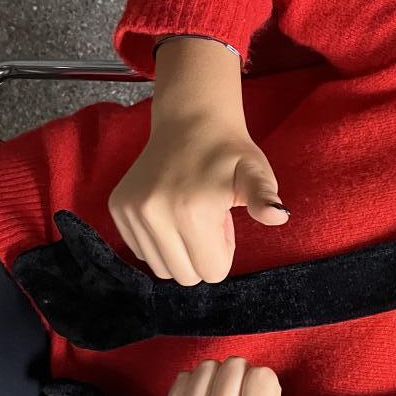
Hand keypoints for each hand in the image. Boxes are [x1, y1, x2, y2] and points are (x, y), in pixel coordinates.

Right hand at [108, 37, 287, 284]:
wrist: (190, 120)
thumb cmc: (230, 152)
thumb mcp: (256, 173)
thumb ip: (265, 199)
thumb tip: (278, 215)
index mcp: (192, 212)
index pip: (211, 272)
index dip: (222, 251)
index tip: (222, 221)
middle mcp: (155, 214)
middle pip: (184, 275)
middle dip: (201, 254)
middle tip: (207, 218)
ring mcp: (131, 211)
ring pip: (161, 267)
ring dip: (179, 250)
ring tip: (190, 214)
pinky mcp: (118, 208)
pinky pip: (141, 251)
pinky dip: (159, 242)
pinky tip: (171, 212)